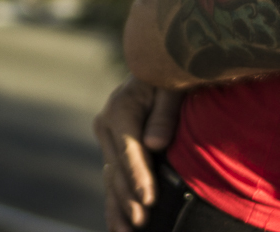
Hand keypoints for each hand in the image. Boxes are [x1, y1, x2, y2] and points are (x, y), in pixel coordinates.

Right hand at [93, 75, 183, 231]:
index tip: (149, 200)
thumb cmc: (172, 74)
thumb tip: (155, 143)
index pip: (130, 150)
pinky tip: (118, 226)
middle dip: (129, 199)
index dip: (139, 176)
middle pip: (117, 168)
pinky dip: (115, 202)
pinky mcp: (112, 147)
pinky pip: (112, 177)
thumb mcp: (173, 86)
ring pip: (111, 178)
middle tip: (141, 223)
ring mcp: (107, 136)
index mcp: (121, 108)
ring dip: (118, 207)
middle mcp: (107, 123)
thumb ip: (165, 113)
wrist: (160, 64)